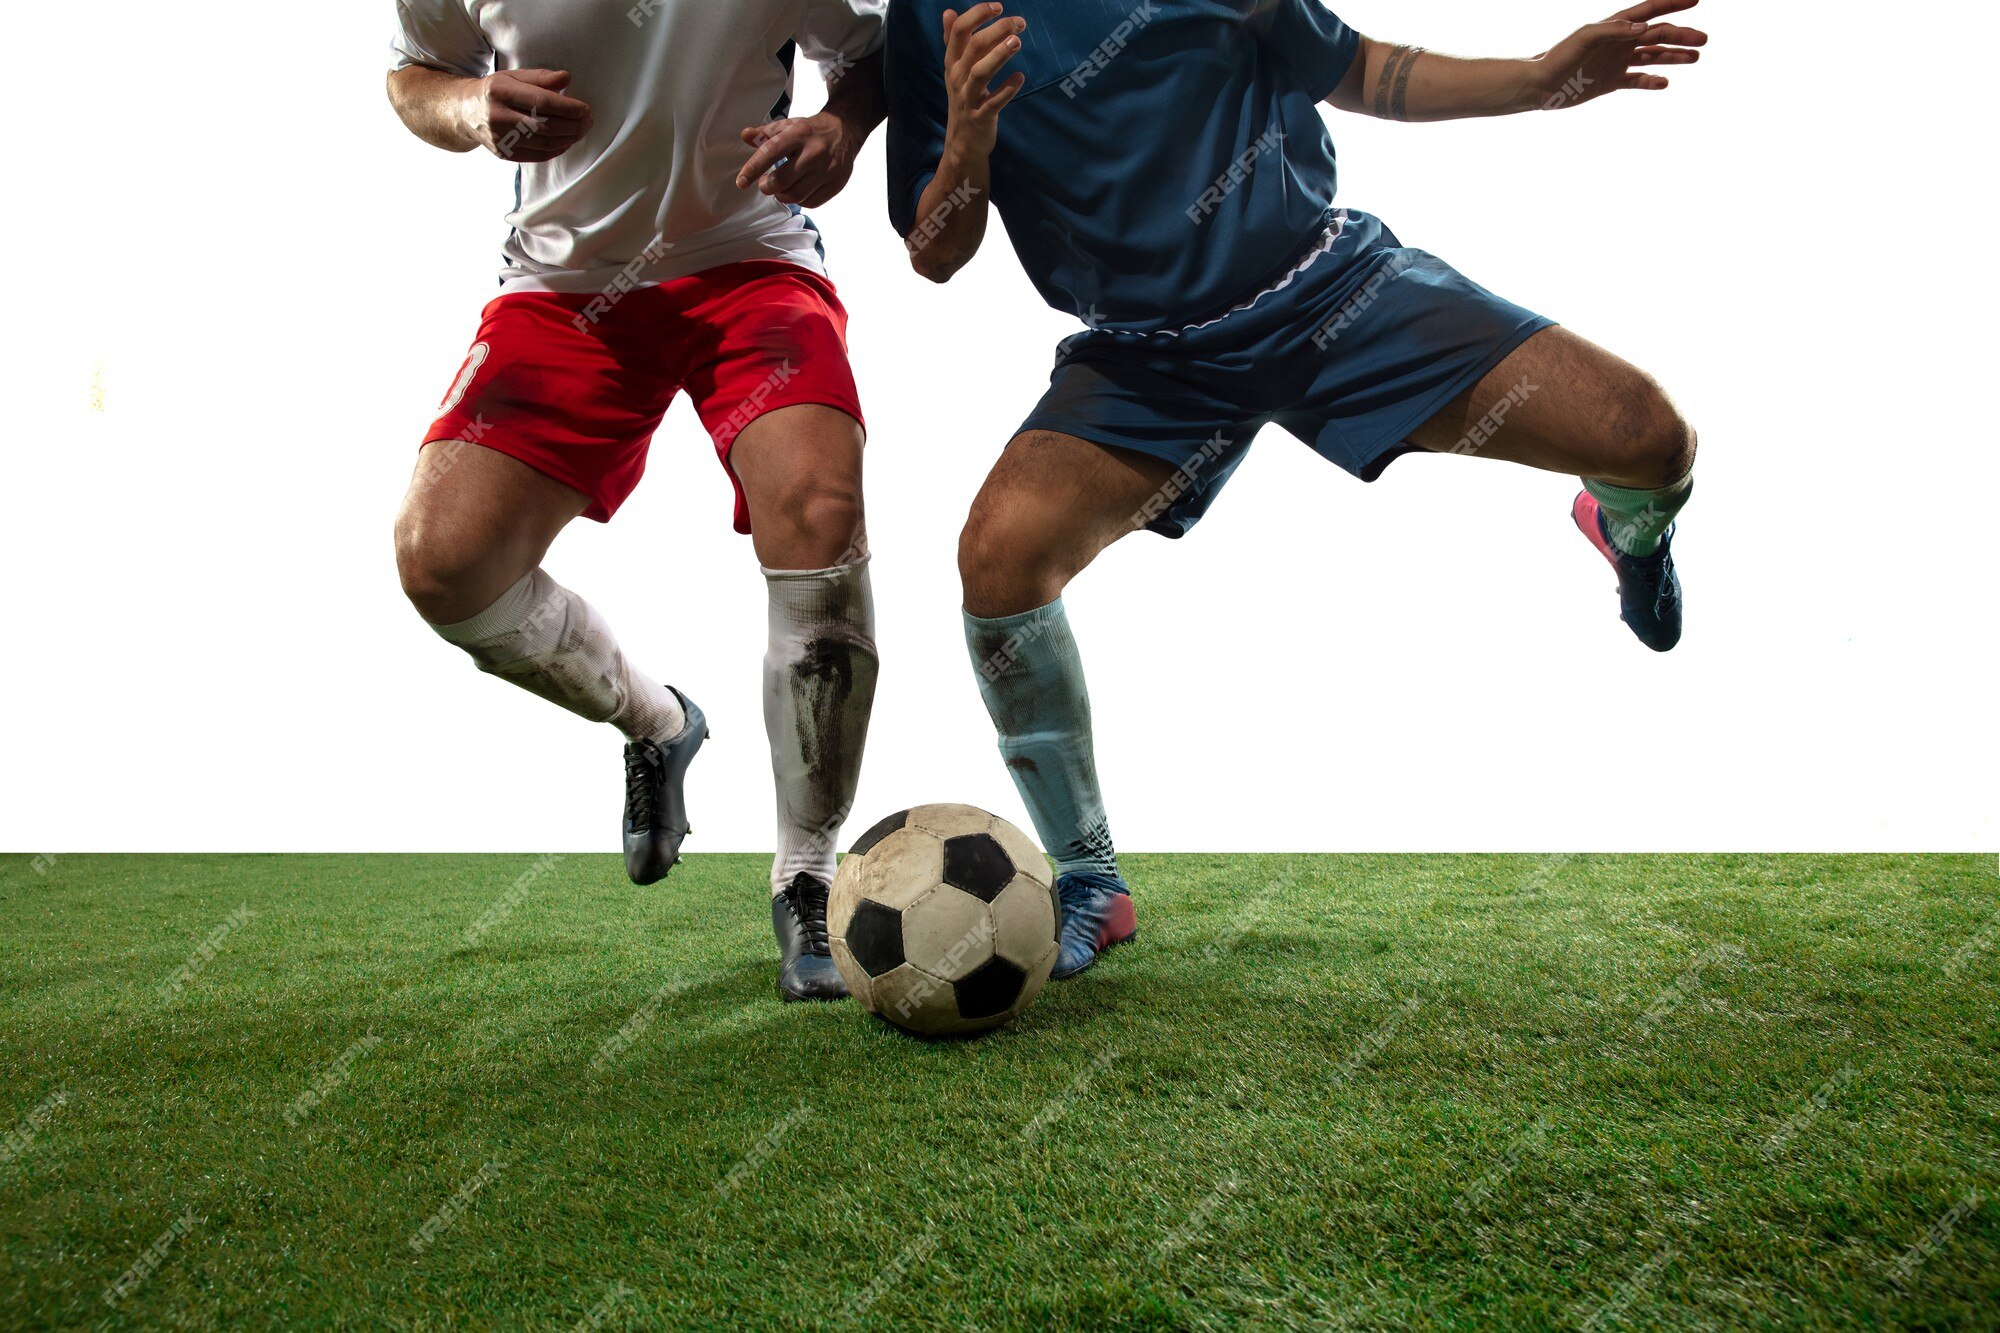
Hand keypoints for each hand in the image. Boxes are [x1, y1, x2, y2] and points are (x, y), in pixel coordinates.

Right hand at [463, 69, 593, 161]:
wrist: (466, 112)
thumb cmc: (496, 91)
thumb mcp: (513, 76)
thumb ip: (540, 77)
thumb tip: (566, 78)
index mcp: (500, 92)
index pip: (541, 102)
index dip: (567, 108)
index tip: (585, 109)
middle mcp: (498, 117)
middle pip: (545, 126)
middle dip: (572, 125)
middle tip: (588, 121)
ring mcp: (500, 139)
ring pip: (544, 143)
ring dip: (569, 139)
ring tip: (582, 130)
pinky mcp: (504, 154)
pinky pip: (538, 155)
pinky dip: (557, 149)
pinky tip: (568, 141)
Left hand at [735, 113, 859, 206]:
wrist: (845, 131)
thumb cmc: (810, 130)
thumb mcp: (787, 125)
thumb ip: (765, 133)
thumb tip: (745, 136)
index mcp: (800, 134)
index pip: (771, 153)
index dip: (753, 169)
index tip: (741, 182)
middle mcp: (815, 152)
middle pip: (782, 181)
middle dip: (766, 186)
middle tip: (764, 184)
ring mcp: (828, 170)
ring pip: (796, 195)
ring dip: (781, 195)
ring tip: (780, 188)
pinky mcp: (836, 184)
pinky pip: (811, 202)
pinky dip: (799, 200)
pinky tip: (796, 190)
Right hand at [941, 3, 1026, 157]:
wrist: (962, 142)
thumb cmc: (964, 99)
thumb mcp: (955, 70)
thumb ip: (953, 41)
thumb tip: (948, 12)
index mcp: (952, 63)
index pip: (959, 31)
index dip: (977, 14)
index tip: (998, 6)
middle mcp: (957, 78)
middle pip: (973, 46)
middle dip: (997, 30)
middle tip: (1019, 23)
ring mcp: (968, 98)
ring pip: (980, 72)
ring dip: (999, 55)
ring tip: (1018, 41)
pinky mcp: (980, 117)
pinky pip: (993, 102)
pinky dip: (1007, 89)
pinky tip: (1020, 78)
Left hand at [1534, 0, 1705, 108]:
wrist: (1540, 85)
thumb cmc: (1558, 57)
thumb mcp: (1585, 38)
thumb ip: (1613, 30)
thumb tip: (1643, 27)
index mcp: (1615, 27)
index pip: (1650, 11)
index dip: (1673, 3)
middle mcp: (1619, 42)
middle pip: (1658, 35)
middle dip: (1681, 35)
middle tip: (1703, 41)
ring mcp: (1616, 62)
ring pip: (1652, 56)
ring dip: (1674, 56)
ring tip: (1694, 58)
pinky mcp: (1610, 82)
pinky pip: (1636, 80)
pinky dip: (1651, 81)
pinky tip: (1664, 83)